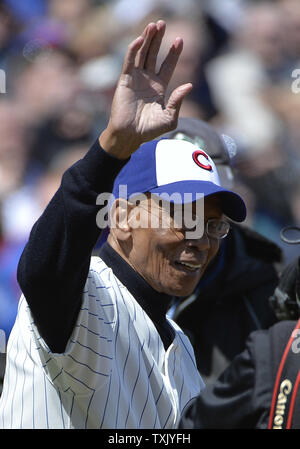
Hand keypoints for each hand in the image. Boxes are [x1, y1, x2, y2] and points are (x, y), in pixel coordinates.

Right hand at [99, 21, 192, 158]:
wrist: (130, 136)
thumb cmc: (149, 131)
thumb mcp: (169, 118)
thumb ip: (178, 102)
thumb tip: (189, 85)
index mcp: (159, 87)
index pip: (168, 65)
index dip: (173, 52)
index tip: (180, 40)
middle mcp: (148, 80)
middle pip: (154, 54)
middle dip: (159, 39)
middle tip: (163, 23)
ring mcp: (136, 79)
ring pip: (142, 54)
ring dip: (148, 39)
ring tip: (154, 25)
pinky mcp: (125, 80)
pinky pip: (130, 61)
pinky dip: (134, 49)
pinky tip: (141, 39)